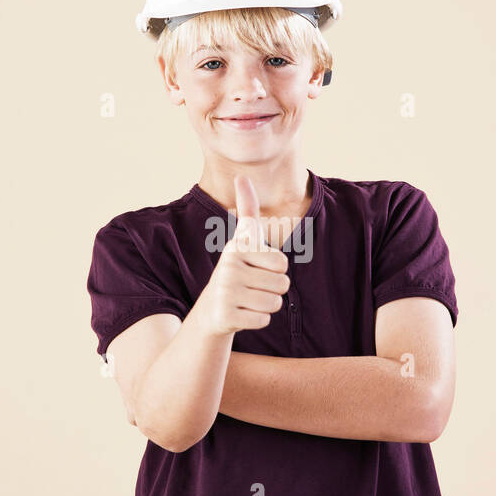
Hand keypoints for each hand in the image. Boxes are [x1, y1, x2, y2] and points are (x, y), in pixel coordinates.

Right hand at [195, 174, 290, 336]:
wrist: (213, 308)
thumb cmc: (237, 269)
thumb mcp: (243, 239)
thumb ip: (247, 209)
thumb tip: (241, 176)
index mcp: (238, 247)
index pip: (282, 263)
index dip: (276, 268)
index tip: (256, 266)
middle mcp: (229, 267)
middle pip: (282, 284)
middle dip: (274, 289)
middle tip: (253, 286)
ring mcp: (226, 292)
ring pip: (275, 303)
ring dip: (267, 304)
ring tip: (248, 299)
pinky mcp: (225, 315)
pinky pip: (263, 319)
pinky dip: (258, 319)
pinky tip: (242, 313)